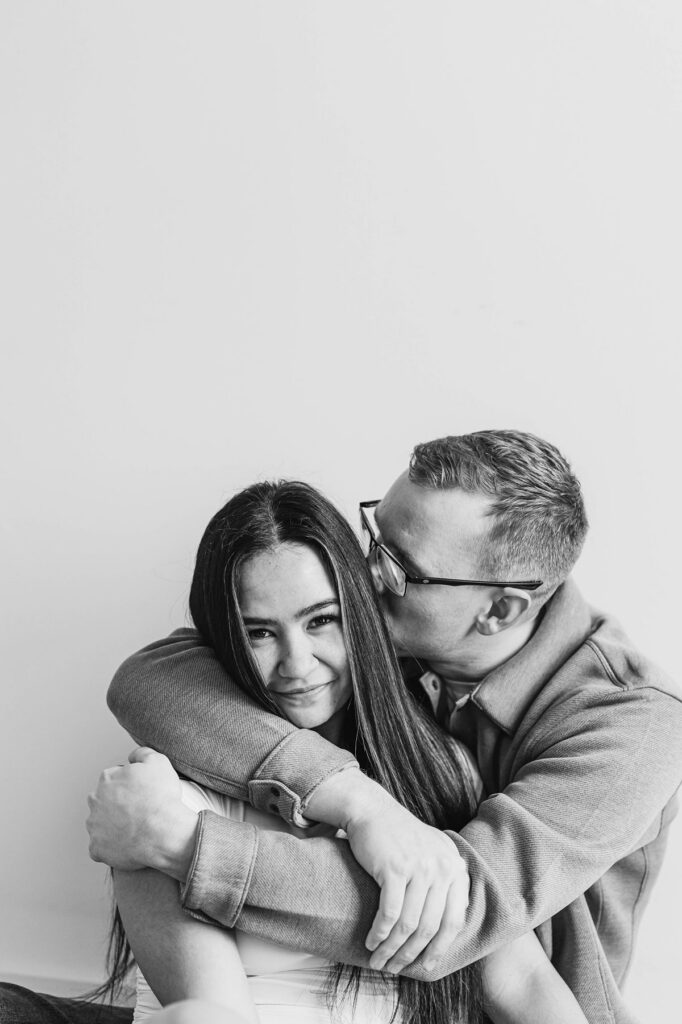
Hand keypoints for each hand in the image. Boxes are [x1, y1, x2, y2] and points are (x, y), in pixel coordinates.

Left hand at [86, 747, 197, 880]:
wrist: (162, 832)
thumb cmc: (161, 798)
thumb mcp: (158, 762)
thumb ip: (142, 753)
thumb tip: (133, 756)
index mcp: (107, 779)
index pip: (114, 778)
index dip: (129, 785)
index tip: (140, 793)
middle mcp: (95, 801)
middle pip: (104, 800)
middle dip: (117, 804)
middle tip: (138, 810)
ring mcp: (94, 826)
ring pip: (101, 824)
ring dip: (113, 825)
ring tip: (135, 829)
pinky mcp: (97, 848)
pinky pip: (101, 847)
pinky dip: (111, 846)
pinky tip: (128, 844)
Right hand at [306, 770, 468, 973]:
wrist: (373, 811)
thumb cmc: (400, 838)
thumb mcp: (433, 854)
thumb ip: (446, 883)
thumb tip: (454, 922)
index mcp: (455, 867)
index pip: (454, 920)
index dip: (439, 948)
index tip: (425, 966)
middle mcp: (442, 868)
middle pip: (430, 927)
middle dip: (412, 954)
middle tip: (395, 968)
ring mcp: (420, 867)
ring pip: (409, 924)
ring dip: (392, 949)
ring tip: (379, 961)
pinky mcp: (395, 868)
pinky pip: (390, 913)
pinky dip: (380, 933)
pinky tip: (371, 942)